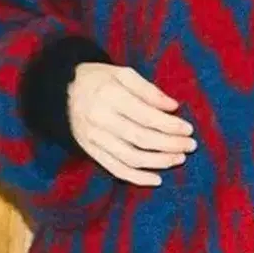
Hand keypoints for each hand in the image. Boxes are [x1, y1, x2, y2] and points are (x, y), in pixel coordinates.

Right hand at [67, 62, 196, 185]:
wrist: (62, 91)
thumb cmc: (99, 79)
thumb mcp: (123, 73)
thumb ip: (149, 90)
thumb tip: (173, 106)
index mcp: (111, 96)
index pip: (146, 116)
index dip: (170, 125)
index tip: (188, 129)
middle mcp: (101, 120)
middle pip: (142, 139)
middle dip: (170, 144)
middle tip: (190, 145)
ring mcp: (95, 139)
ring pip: (131, 158)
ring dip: (158, 162)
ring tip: (179, 158)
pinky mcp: (91, 152)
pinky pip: (115, 169)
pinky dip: (137, 178)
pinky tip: (156, 179)